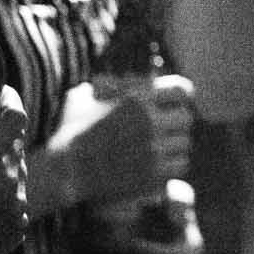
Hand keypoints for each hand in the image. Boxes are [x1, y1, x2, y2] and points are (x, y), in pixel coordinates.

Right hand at [45, 74, 194, 210]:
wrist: (67, 169)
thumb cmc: (71, 131)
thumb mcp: (83, 98)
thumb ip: (102, 86)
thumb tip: (107, 80)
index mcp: (137, 98)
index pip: (181, 90)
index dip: (182, 95)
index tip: (179, 102)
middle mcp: (150, 121)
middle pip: (186, 118)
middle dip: (177, 123)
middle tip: (168, 129)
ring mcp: (154, 148)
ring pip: (184, 143)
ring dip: (175, 145)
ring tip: (162, 148)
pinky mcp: (154, 173)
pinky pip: (181, 165)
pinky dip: (173, 165)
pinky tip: (161, 164)